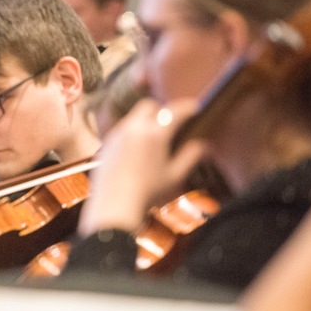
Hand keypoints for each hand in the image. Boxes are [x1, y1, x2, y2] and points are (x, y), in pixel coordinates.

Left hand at [79, 97, 205, 235]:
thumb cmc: (148, 192)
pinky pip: (122, 129)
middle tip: (172, 122)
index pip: (174, 111)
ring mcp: (117, 134)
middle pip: (149, 106)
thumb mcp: (175, 175)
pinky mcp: (106, 143)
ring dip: (146, 119)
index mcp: (155, 134)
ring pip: (133, 116)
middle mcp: (134, 128)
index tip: (195, 107)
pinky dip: (133, 131)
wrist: (115, 205)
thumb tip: (203, 145)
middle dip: (162, 109)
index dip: (187, 107)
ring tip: (155, 136)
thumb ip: (190, 156)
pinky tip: (137, 148)